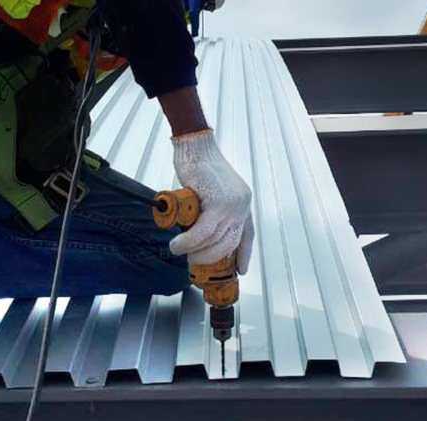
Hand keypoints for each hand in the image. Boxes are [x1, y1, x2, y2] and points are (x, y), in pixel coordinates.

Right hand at [169, 129, 254, 273]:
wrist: (194, 146)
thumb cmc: (198, 165)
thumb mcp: (212, 191)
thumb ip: (211, 210)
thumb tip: (199, 233)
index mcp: (243, 202)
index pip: (247, 234)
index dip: (244, 254)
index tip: (240, 268)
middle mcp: (242, 204)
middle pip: (229, 242)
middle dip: (211, 257)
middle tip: (194, 261)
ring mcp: (233, 204)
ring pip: (215, 239)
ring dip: (194, 250)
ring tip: (179, 251)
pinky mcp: (218, 203)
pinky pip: (203, 231)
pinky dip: (189, 242)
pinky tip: (178, 245)